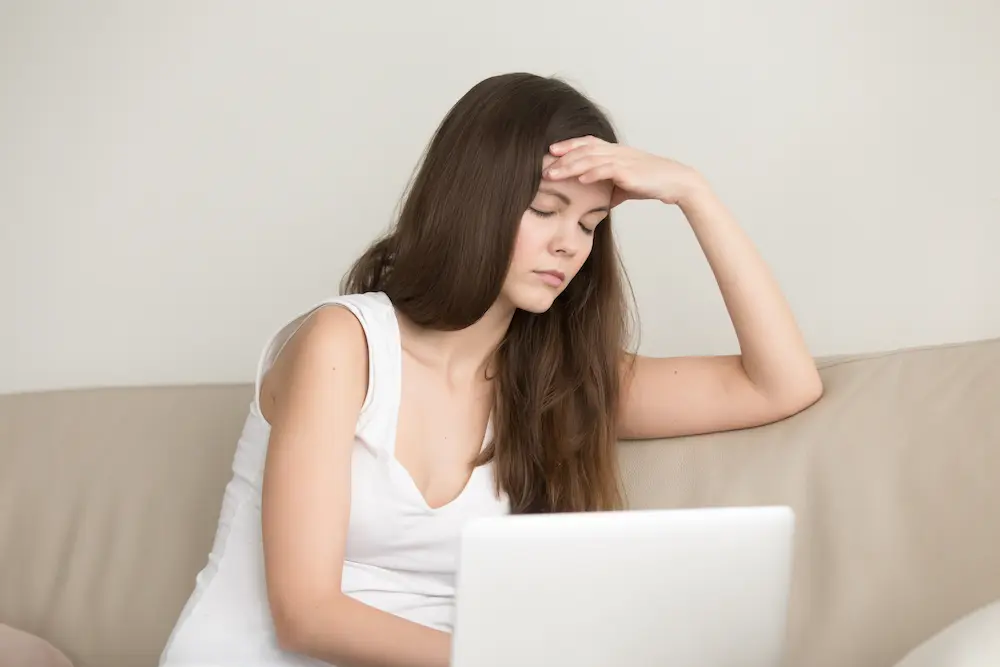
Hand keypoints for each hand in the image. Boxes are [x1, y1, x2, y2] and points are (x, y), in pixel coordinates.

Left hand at [545, 136, 707, 207]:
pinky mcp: (628, 171)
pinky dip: (591, 174)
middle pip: (582, 151)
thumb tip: (597, 204)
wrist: (675, 181)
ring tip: (553, 175)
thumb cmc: (650, 182)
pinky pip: (606, 169)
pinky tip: (579, 179)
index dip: (568, 146)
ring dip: (569, 166)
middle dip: (561, 159)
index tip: (550, 152)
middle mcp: (616, 152)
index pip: (586, 144)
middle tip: (543, 168)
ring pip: (590, 159)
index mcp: (614, 151)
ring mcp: (622, 160)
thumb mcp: (625, 185)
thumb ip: (609, 189)